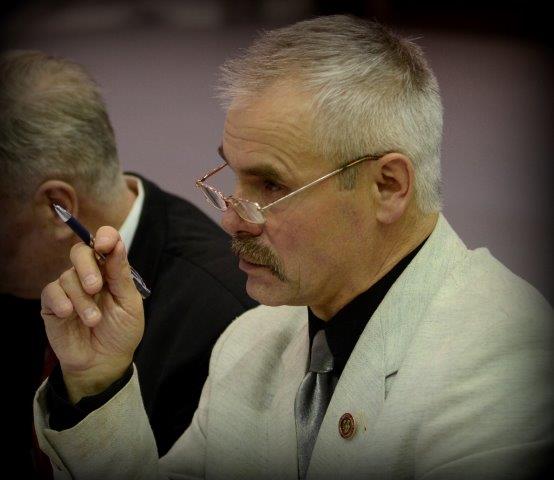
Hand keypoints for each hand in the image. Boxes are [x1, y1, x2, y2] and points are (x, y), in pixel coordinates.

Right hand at [41, 226, 143, 403]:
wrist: (106, 362)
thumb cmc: (121, 332)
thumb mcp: (129, 304)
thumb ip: (121, 275)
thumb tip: (117, 244)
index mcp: (110, 271)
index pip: (104, 243)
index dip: (105, 237)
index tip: (106, 244)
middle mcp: (89, 275)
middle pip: (80, 252)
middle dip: (87, 267)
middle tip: (96, 287)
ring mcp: (70, 290)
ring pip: (67, 277)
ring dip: (81, 299)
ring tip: (93, 320)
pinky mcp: (53, 305)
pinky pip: (51, 292)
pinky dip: (61, 301)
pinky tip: (68, 313)